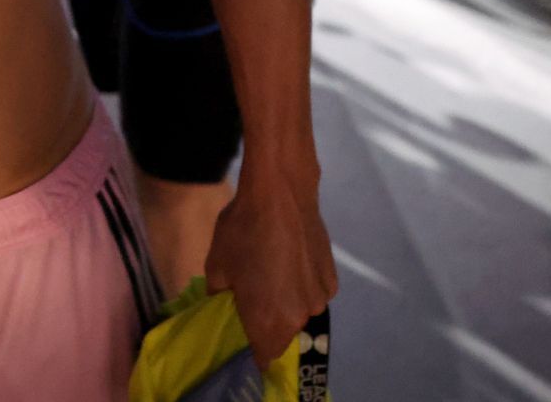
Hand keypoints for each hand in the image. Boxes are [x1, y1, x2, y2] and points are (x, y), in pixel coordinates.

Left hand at [204, 165, 336, 367]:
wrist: (280, 195)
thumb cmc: (242, 231)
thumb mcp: (217, 266)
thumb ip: (220, 296)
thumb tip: (225, 302)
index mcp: (269, 320)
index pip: (265, 356)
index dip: (254, 353)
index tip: (244, 342)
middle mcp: (300, 316)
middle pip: (283, 334)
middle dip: (267, 323)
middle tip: (251, 298)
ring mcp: (320, 298)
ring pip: (299, 312)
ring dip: (286, 303)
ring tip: (271, 273)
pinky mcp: (333, 279)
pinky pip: (313, 293)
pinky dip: (301, 285)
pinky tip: (289, 261)